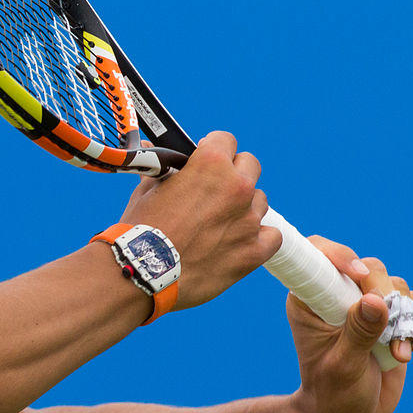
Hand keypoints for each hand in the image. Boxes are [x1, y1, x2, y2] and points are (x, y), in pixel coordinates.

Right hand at [121, 131, 280, 308]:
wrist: (142, 272)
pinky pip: (272, 236)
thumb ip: (160, 169)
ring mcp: (248, 220)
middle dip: (233, 174)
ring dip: (242, 208)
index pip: (225, 140)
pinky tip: (237, 242)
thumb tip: (149, 150)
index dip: (211, 150)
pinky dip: (258, 238)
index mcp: (211, 164)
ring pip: (259, 201)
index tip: (203, 162)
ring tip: (217, 225)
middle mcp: (237, 187)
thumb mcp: (146, 191)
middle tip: (212, 192)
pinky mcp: (254, 251)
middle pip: (250, 165)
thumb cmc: (140, 230)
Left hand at [286, 237, 412, 412]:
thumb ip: (358, 333)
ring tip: (397, 352)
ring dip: (404, 316)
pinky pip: (412, 303)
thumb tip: (374, 300)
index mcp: (309, 300)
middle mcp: (336, 296)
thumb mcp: (343, 365)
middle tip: (390, 330)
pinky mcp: (388, 318)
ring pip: (394, 285)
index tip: (357, 273)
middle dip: (385, 295)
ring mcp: (364, 306)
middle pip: (368, 268)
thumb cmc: (333, 392)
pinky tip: (411, 350)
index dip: (339, 255)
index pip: (318, 256)